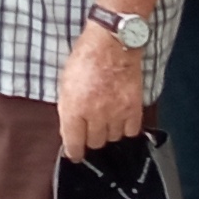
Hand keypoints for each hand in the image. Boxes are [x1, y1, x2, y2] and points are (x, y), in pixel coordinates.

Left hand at [57, 23, 144, 159]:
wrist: (112, 43)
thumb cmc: (85, 58)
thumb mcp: (65, 83)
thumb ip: (67, 109)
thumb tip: (70, 130)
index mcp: (73, 108)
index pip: (74, 144)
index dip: (74, 152)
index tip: (75, 154)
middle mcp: (95, 115)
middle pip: (94, 143)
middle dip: (91, 137)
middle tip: (91, 127)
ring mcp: (116, 113)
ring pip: (112, 138)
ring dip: (108, 132)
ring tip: (106, 118)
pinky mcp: (133, 108)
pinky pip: (131, 131)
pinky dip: (126, 127)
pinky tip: (121, 119)